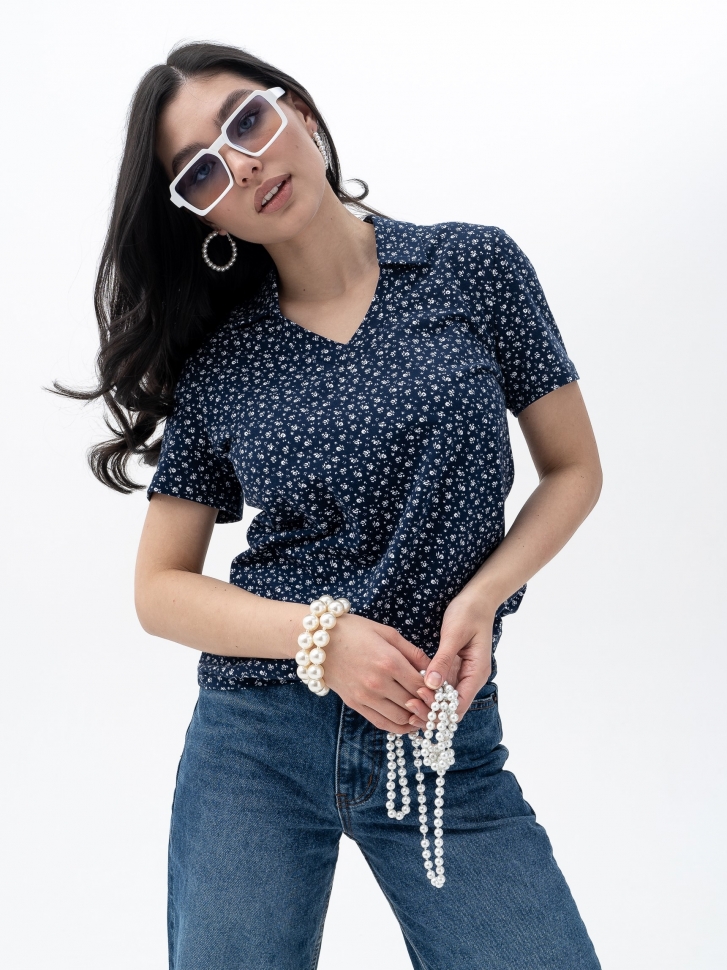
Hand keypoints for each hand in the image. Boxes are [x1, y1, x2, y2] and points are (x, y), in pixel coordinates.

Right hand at [322, 613, 429, 732]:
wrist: (318, 640)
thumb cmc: (355, 631)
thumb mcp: (387, 633)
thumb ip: (412, 652)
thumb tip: (433, 668)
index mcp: (389, 662)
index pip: (422, 686)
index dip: (436, 692)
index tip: (443, 691)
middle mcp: (378, 683)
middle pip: (414, 704)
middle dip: (430, 707)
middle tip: (438, 705)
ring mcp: (365, 696)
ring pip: (400, 719)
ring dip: (416, 720)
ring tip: (425, 714)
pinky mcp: (355, 704)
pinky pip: (381, 723)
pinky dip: (398, 727)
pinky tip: (408, 722)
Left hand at [416, 592, 495, 718]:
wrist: (477, 598)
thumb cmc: (468, 612)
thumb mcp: (454, 634)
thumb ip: (443, 660)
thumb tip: (431, 685)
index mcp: (476, 672)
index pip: (459, 705)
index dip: (439, 710)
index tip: (417, 702)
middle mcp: (471, 678)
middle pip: (452, 707)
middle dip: (431, 711)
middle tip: (408, 704)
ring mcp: (462, 674)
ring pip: (445, 699)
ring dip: (429, 703)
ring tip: (407, 700)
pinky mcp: (454, 668)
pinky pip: (442, 686)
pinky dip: (429, 691)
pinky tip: (413, 689)